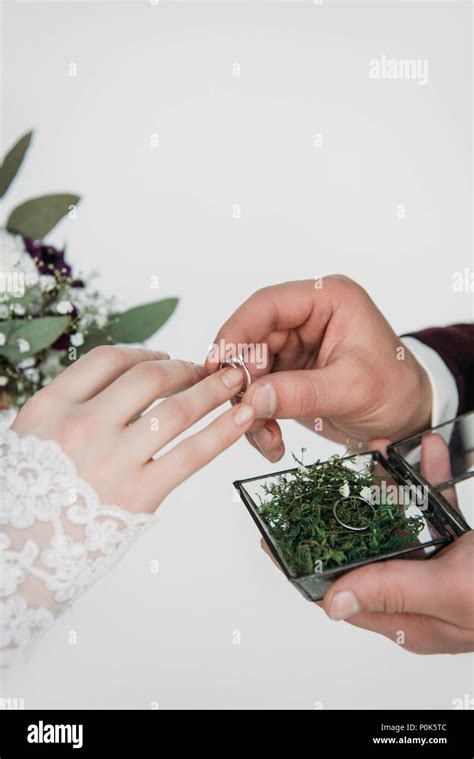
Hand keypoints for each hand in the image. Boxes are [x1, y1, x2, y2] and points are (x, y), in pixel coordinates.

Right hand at [12, 345, 254, 512]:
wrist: (18, 562)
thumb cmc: (25, 500)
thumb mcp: (28, 439)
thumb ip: (67, 407)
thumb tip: (115, 383)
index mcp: (51, 406)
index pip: (108, 360)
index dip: (144, 353)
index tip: (162, 358)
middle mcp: (83, 426)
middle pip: (148, 377)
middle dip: (183, 368)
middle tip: (201, 371)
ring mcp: (114, 459)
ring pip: (177, 409)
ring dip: (212, 389)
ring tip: (234, 380)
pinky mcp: (141, 494)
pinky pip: (193, 454)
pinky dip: (224, 431)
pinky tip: (244, 417)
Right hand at [205, 277, 431, 461]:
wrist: (408, 418)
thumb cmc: (395, 390)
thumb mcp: (353, 389)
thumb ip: (302, 393)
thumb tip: (253, 399)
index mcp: (326, 301)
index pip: (267, 305)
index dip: (236, 331)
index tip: (219, 362)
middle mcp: (306, 319)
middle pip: (251, 340)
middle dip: (244, 380)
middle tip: (245, 411)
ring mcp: (294, 348)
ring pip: (249, 370)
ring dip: (249, 406)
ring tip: (265, 436)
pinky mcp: (287, 375)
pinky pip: (258, 393)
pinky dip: (258, 418)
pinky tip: (271, 441)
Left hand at [260, 434, 472, 653]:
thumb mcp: (451, 589)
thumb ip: (392, 590)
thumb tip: (332, 603)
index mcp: (407, 616)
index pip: (338, 593)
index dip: (304, 567)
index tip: (272, 538)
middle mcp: (416, 590)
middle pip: (363, 550)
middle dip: (346, 510)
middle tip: (327, 476)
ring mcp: (438, 563)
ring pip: (399, 521)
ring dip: (390, 485)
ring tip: (380, 450)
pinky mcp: (460, 541)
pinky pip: (435, 508)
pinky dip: (429, 479)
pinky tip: (426, 450)